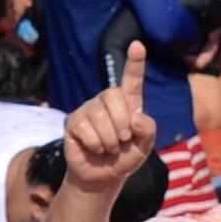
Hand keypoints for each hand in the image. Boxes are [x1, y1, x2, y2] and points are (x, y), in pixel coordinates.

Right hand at [62, 42, 157, 191]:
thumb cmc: (126, 157)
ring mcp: (88, 109)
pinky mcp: (73, 122)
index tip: (138, 44)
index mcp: (128, 102)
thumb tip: (134, 117)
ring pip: (100, 117)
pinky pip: (86, 129)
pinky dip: (96, 145)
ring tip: (109, 148)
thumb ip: (148, 129)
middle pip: (114, 96)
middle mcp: (106, 101)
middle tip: (123, 140)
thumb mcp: (145, 145)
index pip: (132, 79)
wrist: (104, 177)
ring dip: (110, 140)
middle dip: (122, 124)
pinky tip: (95, 149)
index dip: (135, 62)